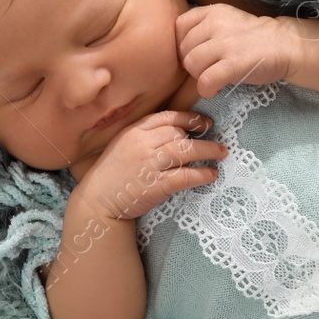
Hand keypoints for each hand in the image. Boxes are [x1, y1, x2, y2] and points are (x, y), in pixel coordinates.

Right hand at [71, 110, 227, 221]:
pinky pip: (185, 176)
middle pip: (179, 134)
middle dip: (201, 137)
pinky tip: (211, 175)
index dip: (190, 118)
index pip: (167, 117)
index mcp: (134, 131)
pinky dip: (202, 175)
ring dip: (207, 151)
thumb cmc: (111, 175)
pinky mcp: (156, 184)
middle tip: (217, 144)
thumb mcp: (123, 146)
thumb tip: (176, 135)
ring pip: (186, 150)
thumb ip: (144, 138)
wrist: (97, 201)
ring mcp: (149, 164)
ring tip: (221, 153)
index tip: (204, 123)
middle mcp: (142, 143)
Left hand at [176, 5, 301, 98]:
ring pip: (191, 65)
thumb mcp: (226, 19)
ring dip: (198, 76)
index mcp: (212, 11)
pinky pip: (205, 80)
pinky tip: (214, 89)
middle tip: (208, 68)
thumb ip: (202, 26)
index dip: (182, 44)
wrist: (285, 44)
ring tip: (212, 78)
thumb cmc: (252, 37)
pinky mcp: (234, 64)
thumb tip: (178, 46)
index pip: (179, 27)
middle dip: (191, 64)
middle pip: (183, 50)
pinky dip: (206, 89)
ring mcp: (225, 44)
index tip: (196, 52)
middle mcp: (216, 24)